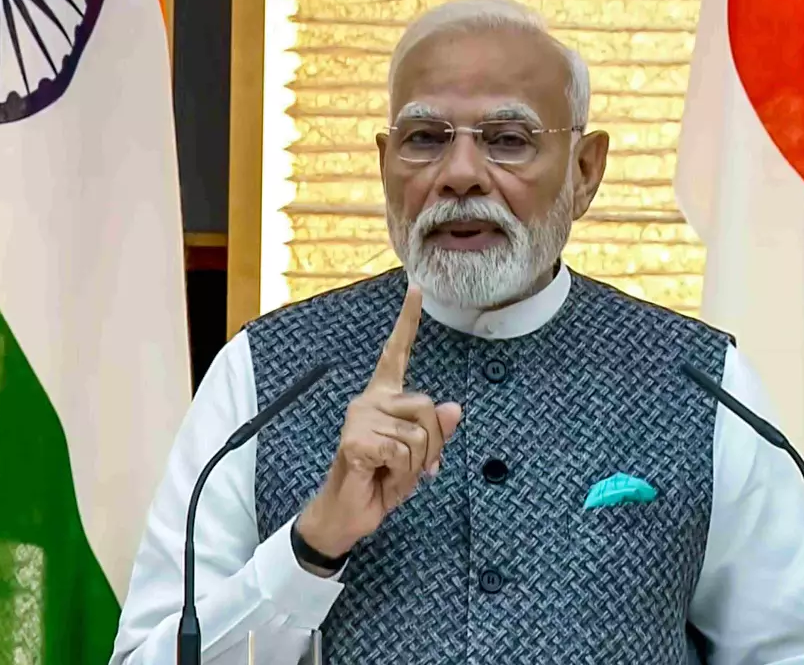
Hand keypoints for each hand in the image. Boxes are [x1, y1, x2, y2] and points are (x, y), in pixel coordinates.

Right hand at [295, 285, 462, 566]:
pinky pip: (402, 451)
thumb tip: (454, 408)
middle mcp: (369, 401)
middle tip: (416, 467)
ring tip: (392, 472)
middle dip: (433, 445)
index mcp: (384, 398)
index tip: (416, 289)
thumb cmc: (380, 481)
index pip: (396, 353)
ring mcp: (360, 418)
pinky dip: (402, 472)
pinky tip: (381, 476)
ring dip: (416, 464)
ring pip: (419, 434)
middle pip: (427, 407)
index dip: (407, 321)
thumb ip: (437, 433)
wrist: (348, 514)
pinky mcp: (355, 439)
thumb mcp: (418, 458)